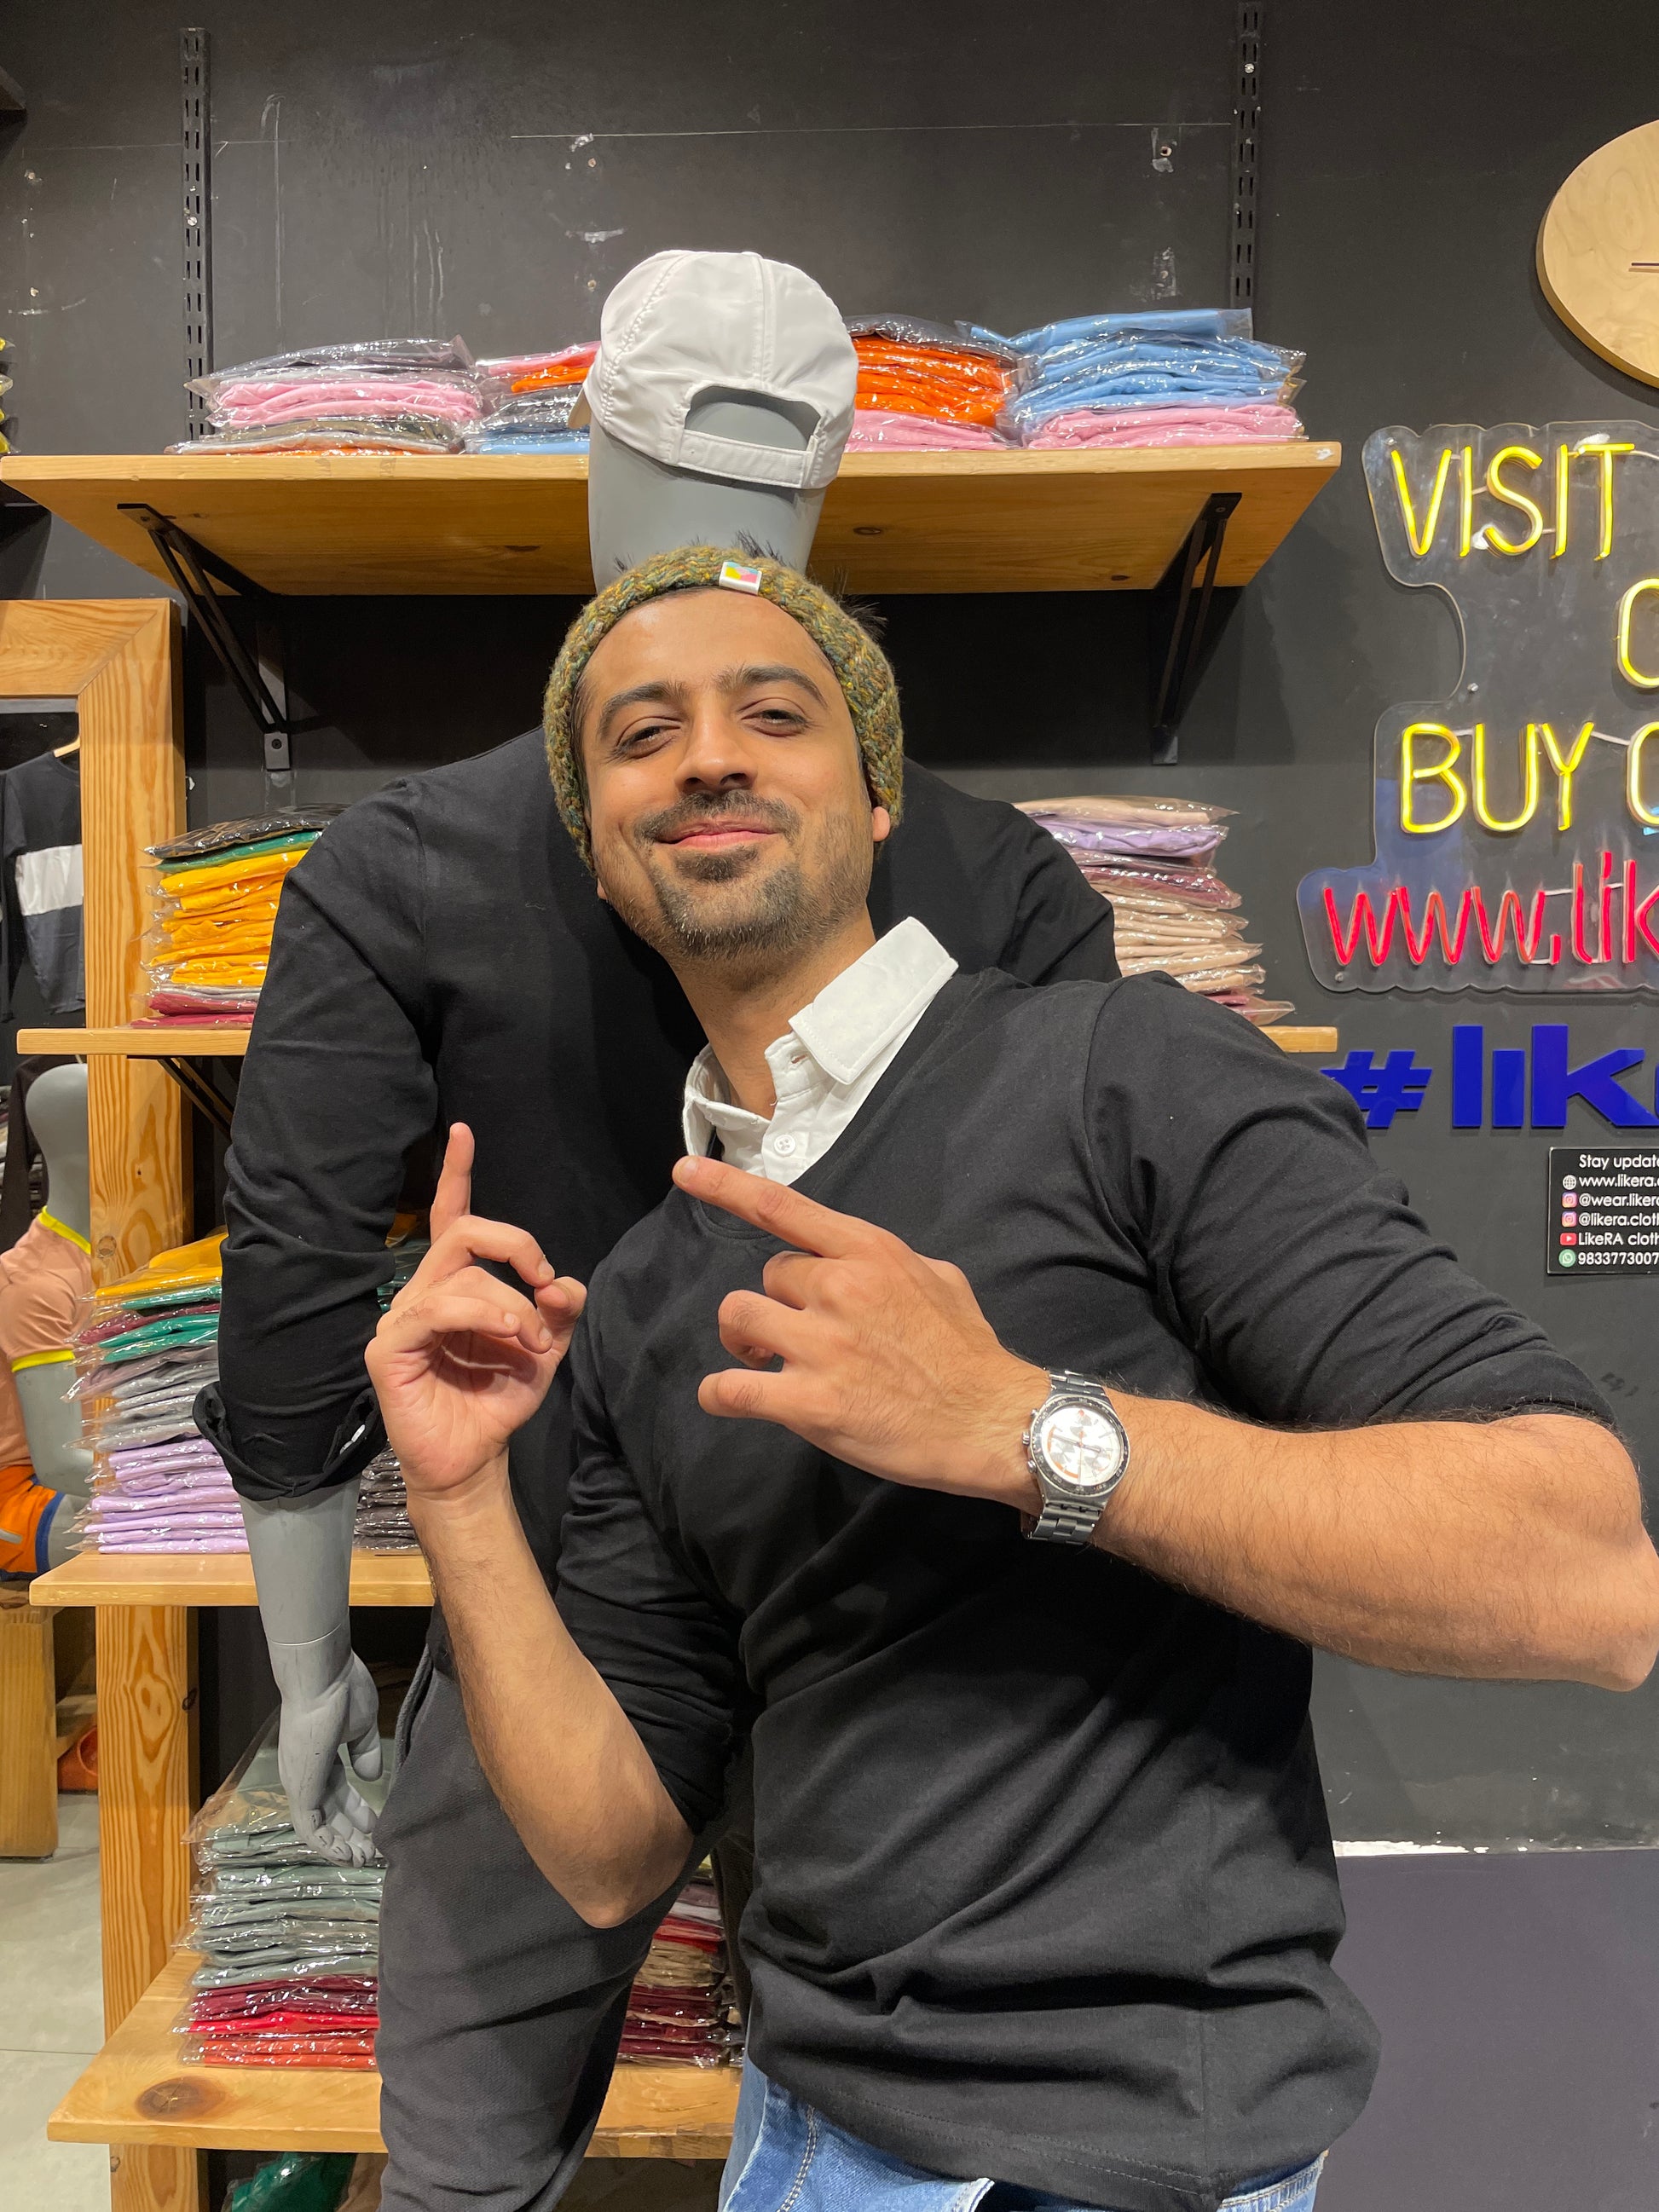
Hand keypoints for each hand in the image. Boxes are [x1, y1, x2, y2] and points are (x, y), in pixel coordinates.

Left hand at [273, 1635, 382, 1866]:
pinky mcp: (300, 1789)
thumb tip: (371, 1778)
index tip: (377, 1825)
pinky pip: (310, 1827)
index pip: (335, 1794)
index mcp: (318, 1759)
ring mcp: (299, 1783)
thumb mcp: (361, 1728)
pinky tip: (346, 1855)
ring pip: (318, 1825)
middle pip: (327, 1814)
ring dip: (340, 1845)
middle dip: (350, 1834)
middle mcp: (304, 1775)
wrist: (324, 1677)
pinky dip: (327, 1844)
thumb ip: (364, 1754)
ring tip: (364, 1859)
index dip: (357, 1812)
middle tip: (373, 1852)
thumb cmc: (344, 1693)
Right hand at [367, 1125, 586, 1504]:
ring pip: (462, 1273)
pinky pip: (437, 1309)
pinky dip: (484, 1316)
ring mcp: (400, 1318)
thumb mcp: (546, 1346)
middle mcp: (423, 1290)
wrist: (473, 1458)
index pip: (449, 1215)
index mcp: (455, 1283)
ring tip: (533, 1342)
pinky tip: (509, 1339)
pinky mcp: (388, 1347)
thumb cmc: (498, 1397)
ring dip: (512, 1304)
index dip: (456, 1172)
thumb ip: (558, 1308)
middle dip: (516, 1244)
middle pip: (463, 1230)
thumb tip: (561, 1282)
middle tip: (545, 1284)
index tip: (463, 1131)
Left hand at [672, 1154, 1045, 1508]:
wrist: (993, 1420)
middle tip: (799, 1336)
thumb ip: (888, 1262)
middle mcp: (840, 1289)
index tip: (685, 1170)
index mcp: (869, 1253)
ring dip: (745, 1342)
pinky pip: (731, 1388)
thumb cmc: (969, 1353)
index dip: (726, 1186)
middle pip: (766, 1277)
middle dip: (778, 1305)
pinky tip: (729, 1397)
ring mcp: (823, 1345)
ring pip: (739, 1320)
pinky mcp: (810, 1402)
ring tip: (767, 1362)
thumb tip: (860, 1263)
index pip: (782, 1207)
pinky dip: (720, 1393)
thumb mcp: (940, 1278)